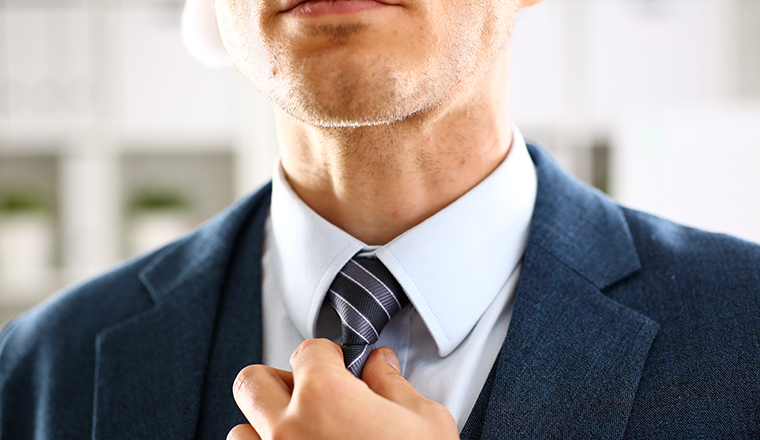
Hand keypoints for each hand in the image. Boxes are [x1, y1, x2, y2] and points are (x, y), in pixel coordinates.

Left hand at [227, 339, 458, 439]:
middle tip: (313, 394)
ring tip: (302, 435)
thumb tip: (382, 365)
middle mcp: (288, 430)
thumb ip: (394, 385)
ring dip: (265, 426)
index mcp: (325, 398)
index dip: (329, 356)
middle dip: (283, 382)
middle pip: (253, 382)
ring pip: (241, 430)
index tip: (341, 368)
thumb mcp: (425, 422)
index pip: (306, 351)